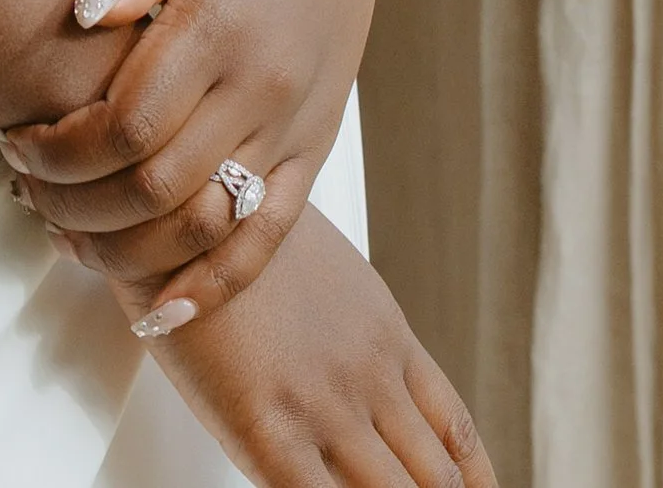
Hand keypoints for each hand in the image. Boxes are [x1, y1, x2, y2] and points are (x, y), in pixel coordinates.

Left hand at [0, 0, 390, 323]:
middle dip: (74, 204)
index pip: (125, 124)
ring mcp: (294, 129)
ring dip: (125, 251)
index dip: (59, 151)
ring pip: (204, 227)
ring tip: (64, 238)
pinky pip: (268, 240)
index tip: (14, 141)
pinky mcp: (315, 152)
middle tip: (23, 192)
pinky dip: (213, 286)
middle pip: (155, 187)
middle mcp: (261, 89)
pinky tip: (159, 313)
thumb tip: (81, 11)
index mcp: (220, 27)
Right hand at [136, 207, 496, 487]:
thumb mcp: (328, 272)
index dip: (476, 480)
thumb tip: (371, 379)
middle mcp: (369, 376)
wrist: (187, 202)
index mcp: (387, 336)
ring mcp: (324, 407)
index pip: (453, 429)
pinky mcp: (269, 431)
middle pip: (434, 477)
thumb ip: (357, 332)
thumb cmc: (243, 233)